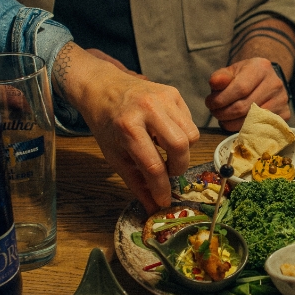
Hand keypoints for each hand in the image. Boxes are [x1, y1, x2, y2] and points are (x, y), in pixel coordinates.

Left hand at [54, 44, 198, 213]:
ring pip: (192, 135)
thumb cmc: (106, 124)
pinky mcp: (174, 93)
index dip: (162, 188)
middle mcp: (148, 109)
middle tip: (168, 172)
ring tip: (165, 151)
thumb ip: (136, 183)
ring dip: (183, 151)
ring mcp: (164, 98)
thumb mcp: (114, 155)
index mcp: (127, 127)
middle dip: (178, 167)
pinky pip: (190, 122)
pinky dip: (183, 134)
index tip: (164, 201)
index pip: (153, 165)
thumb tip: (154, 207)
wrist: (102, 87)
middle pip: (180, 146)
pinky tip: (165, 133)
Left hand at [206, 57, 289, 131]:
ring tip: (223, 118)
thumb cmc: (244, 77)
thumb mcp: (231, 72)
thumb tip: (215, 83)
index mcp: (261, 68)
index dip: (221, 99)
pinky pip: (260, 128)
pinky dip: (244, 129)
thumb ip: (220, 77)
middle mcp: (275, 83)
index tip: (210, 103)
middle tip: (215, 112)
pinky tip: (236, 123)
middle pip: (244, 107)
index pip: (240, 88)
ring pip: (251, 120)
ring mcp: (282, 100)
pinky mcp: (285, 114)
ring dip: (231, 123)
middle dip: (224, 113)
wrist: (264, 80)